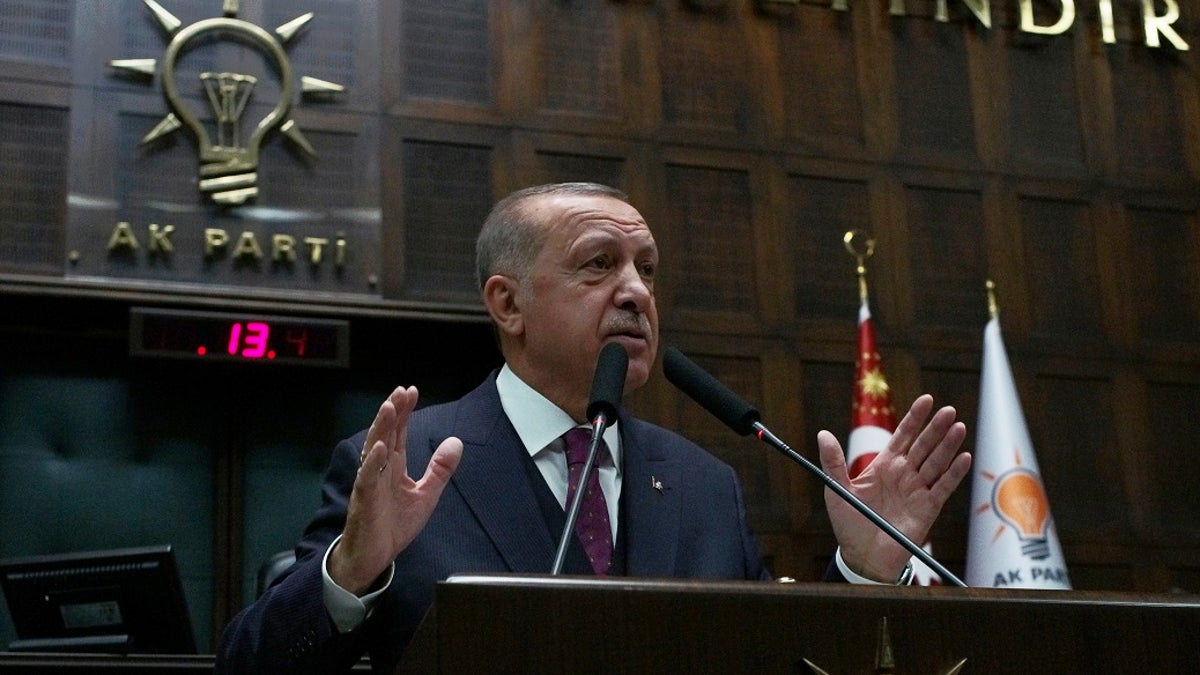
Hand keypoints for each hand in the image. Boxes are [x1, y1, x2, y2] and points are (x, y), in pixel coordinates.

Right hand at [329, 386, 462, 594]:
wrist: (374, 557)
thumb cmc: (394, 525)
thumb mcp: (426, 495)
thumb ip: (440, 469)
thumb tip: (456, 442)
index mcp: (393, 466)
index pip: (398, 432)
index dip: (404, 412)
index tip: (411, 391)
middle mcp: (379, 469)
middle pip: (385, 434)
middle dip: (392, 412)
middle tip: (401, 391)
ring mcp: (369, 483)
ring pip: (373, 450)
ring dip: (381, 428)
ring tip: (389, 408)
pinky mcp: (364, 501)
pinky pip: (367, 478)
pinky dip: (372, 463)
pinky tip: (380, 447)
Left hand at [818, 394, 970, 581]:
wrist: (863, 556)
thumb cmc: (849, 523)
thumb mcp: (837, 490)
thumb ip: (833, 462)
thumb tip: (823, 434)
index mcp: (884, 466)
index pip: (903, 436)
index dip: (915, 418)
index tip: (927, 400)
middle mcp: (904, 474)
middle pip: (923, 445)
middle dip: (935, 428)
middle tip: (948, 410)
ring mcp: (917, 490)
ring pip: (936, 462)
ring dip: (948, 445)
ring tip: (958, 427)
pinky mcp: (928, 508)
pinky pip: (944, 487)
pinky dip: (954, 473)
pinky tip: (964, 458)